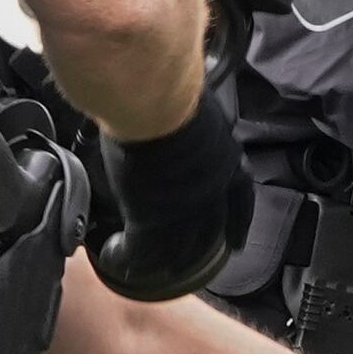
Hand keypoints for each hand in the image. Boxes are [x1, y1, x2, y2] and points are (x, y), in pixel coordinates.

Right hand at [87, 90, 248, 302]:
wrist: (152, 101)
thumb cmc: (171, 89)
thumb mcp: (195, 108)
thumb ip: (192, 125)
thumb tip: (178, 117)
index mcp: (226, 162)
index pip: (240, 202)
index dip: (238, 225)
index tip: (235, 243)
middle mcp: (211, 192)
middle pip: (207, 234)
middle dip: (195, 252)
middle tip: (181, 264)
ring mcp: (183, 210)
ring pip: (173, 249)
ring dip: (156, 261)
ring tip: (139, 264)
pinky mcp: (151, 219)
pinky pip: (139, 250)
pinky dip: (125, 256)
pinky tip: (112, 256)